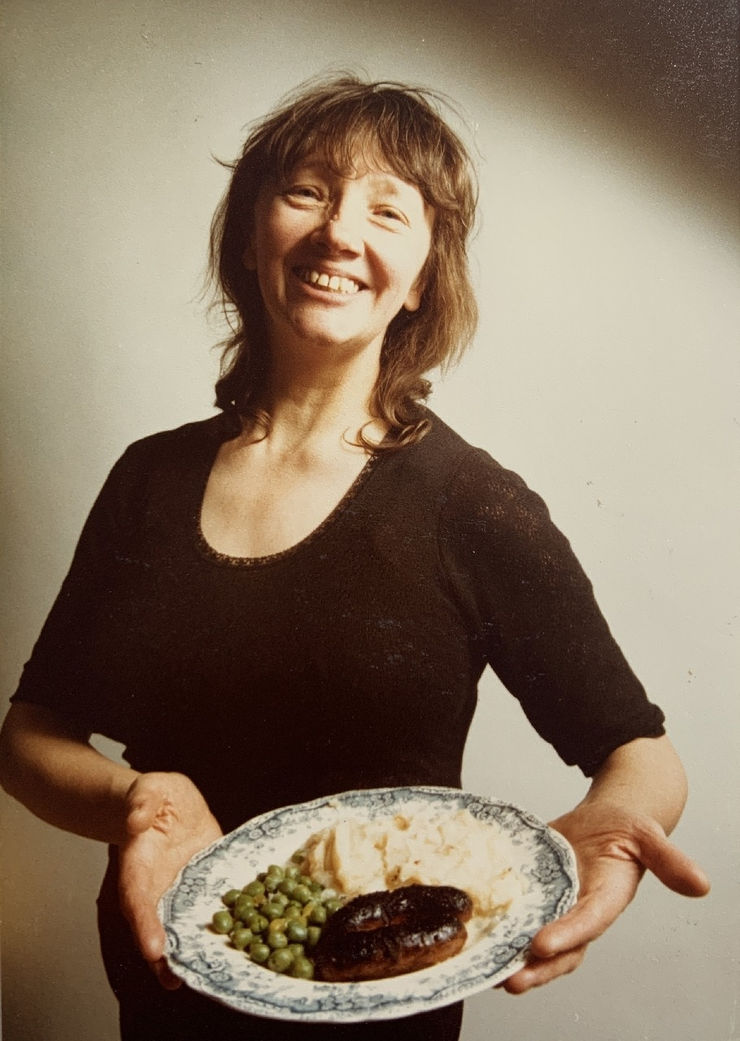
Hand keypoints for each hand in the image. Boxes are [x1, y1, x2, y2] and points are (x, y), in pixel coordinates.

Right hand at [117, 772, 222, 988]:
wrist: (170, 803)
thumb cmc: (154, 796)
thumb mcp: (148, 789)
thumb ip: (142, 802)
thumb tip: (137, 818)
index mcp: (138, 867)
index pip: (137, 901)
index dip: (145, 926)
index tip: (153, 950)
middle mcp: (158, 888)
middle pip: (157, 928)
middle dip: (166, 956)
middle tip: (178, 979)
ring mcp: (182, 891)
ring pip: (184, 927)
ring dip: (193, 951)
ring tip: (208, 975)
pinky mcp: (205, 888)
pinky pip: (211, 909)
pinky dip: (222, 927)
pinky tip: (238, 943)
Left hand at [502, 801, 709, 993]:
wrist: (605, 817)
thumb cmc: (628, 826)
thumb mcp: (648, 834)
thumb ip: (669, 860)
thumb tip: (702, 885)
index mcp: (608, 898)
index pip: (588, 922)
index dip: (567, 935)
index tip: (542, 945)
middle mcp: (580, 911)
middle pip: (560, 950)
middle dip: (537, 969)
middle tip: (510, 980)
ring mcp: (556, 906)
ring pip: (534, 942)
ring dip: (513, 958)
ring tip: (488, 969)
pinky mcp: (535, 894)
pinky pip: (516, 916)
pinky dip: (499, 928)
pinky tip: (474, 934)